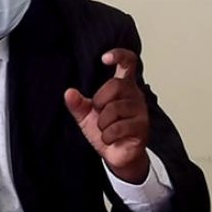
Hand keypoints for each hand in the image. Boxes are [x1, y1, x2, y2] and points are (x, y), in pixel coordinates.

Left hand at [64, 48, 149, 183]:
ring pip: (115, 108)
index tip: (104, 58)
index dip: (118, 55)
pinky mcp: (142, 127)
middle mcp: (134, 94)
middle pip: (116, 85)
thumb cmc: (105, 130)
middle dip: (100, 100)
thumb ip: (77, 103)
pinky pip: (119, 127)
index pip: (128, 62)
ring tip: (105, 129)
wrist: (117, 155)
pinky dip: (108, 135)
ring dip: (102, 122)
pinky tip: (110, 138)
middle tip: (98, 112)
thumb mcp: (85, 115)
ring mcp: (141, 110)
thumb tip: (69, 92)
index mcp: (123, 85)